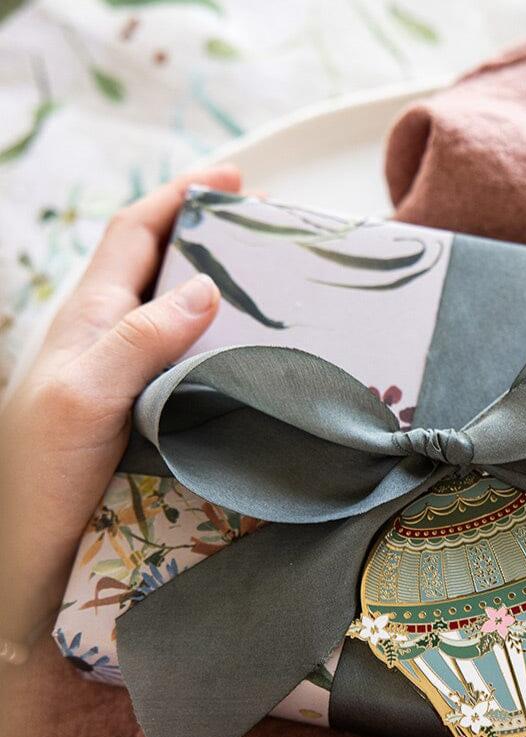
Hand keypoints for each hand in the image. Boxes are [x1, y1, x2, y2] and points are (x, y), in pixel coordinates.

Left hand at [0, 166, 240, 643]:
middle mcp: (109, 336)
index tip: (236, 181)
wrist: (27, 545)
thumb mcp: (87, 392)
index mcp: (91, 316)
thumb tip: (206, 287)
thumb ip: (141, 337)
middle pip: (161, 264)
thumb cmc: (43, 467)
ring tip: (277, 292)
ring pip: (178, 313)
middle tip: (270, 235)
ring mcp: (127, 375)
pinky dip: (224, 345)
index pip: (136, 233)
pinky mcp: (145, 412)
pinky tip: (255, 363)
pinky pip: (190, 361)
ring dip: (222, 291)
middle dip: (211, 235)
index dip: (182, 197)